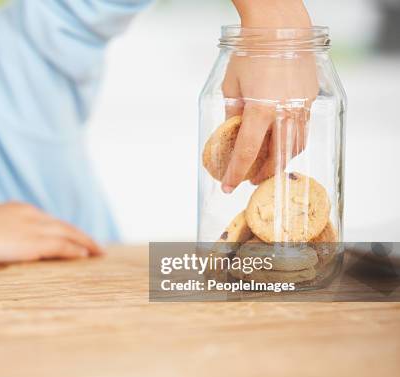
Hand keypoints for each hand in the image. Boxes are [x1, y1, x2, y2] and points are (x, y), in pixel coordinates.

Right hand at [0, 202, 103, 262]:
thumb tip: (0, 247)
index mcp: (18, 210)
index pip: (49, 221)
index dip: (65, 231)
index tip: (75, 239)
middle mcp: (30, 214)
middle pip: (64, 225)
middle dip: (82, 236)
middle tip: (96, 247)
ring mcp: (32, 227)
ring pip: (69, 234)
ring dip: (85, 244)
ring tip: (98, 253)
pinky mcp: (33, 241)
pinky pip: (63, 245)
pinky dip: (76, 250)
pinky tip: (85, 257)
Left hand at [222, 0, 317, 191]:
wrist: (280, 29)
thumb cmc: (251, 53)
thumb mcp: (231, 86)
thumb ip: (232, 113)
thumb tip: (231, 131)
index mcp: (260, 111)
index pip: (246, 153)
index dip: (236, 173)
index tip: (228, 186)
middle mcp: (283, 113)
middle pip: (275, 157)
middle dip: (261, 173)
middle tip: (249, 179)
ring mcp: (300, 107)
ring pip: (294, 146)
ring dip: (279, 160)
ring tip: (265, 165)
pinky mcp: (310, 100)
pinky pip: (302, 129)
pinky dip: (291, 142)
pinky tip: (280, 143)